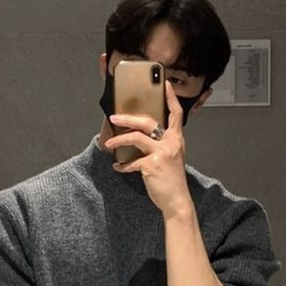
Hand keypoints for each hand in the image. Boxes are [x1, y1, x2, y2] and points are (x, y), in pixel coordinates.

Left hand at [102, 81, 191, 217]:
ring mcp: (162, 153)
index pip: (175, 113)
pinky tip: (117, 167)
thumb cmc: (171, 180)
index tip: (165, 84)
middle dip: (128, 117)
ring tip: (109, 143)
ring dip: (119, 139)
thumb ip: (160, 145)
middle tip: (114, 117)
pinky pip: (132, 162)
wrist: (176, 200)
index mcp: (176, 139)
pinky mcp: (152, 166)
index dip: (170, 98)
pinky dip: (122, 165)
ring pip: (136, 137)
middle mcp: (171, 143)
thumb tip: (139, 136)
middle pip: (148, 122)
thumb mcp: (171, 158)